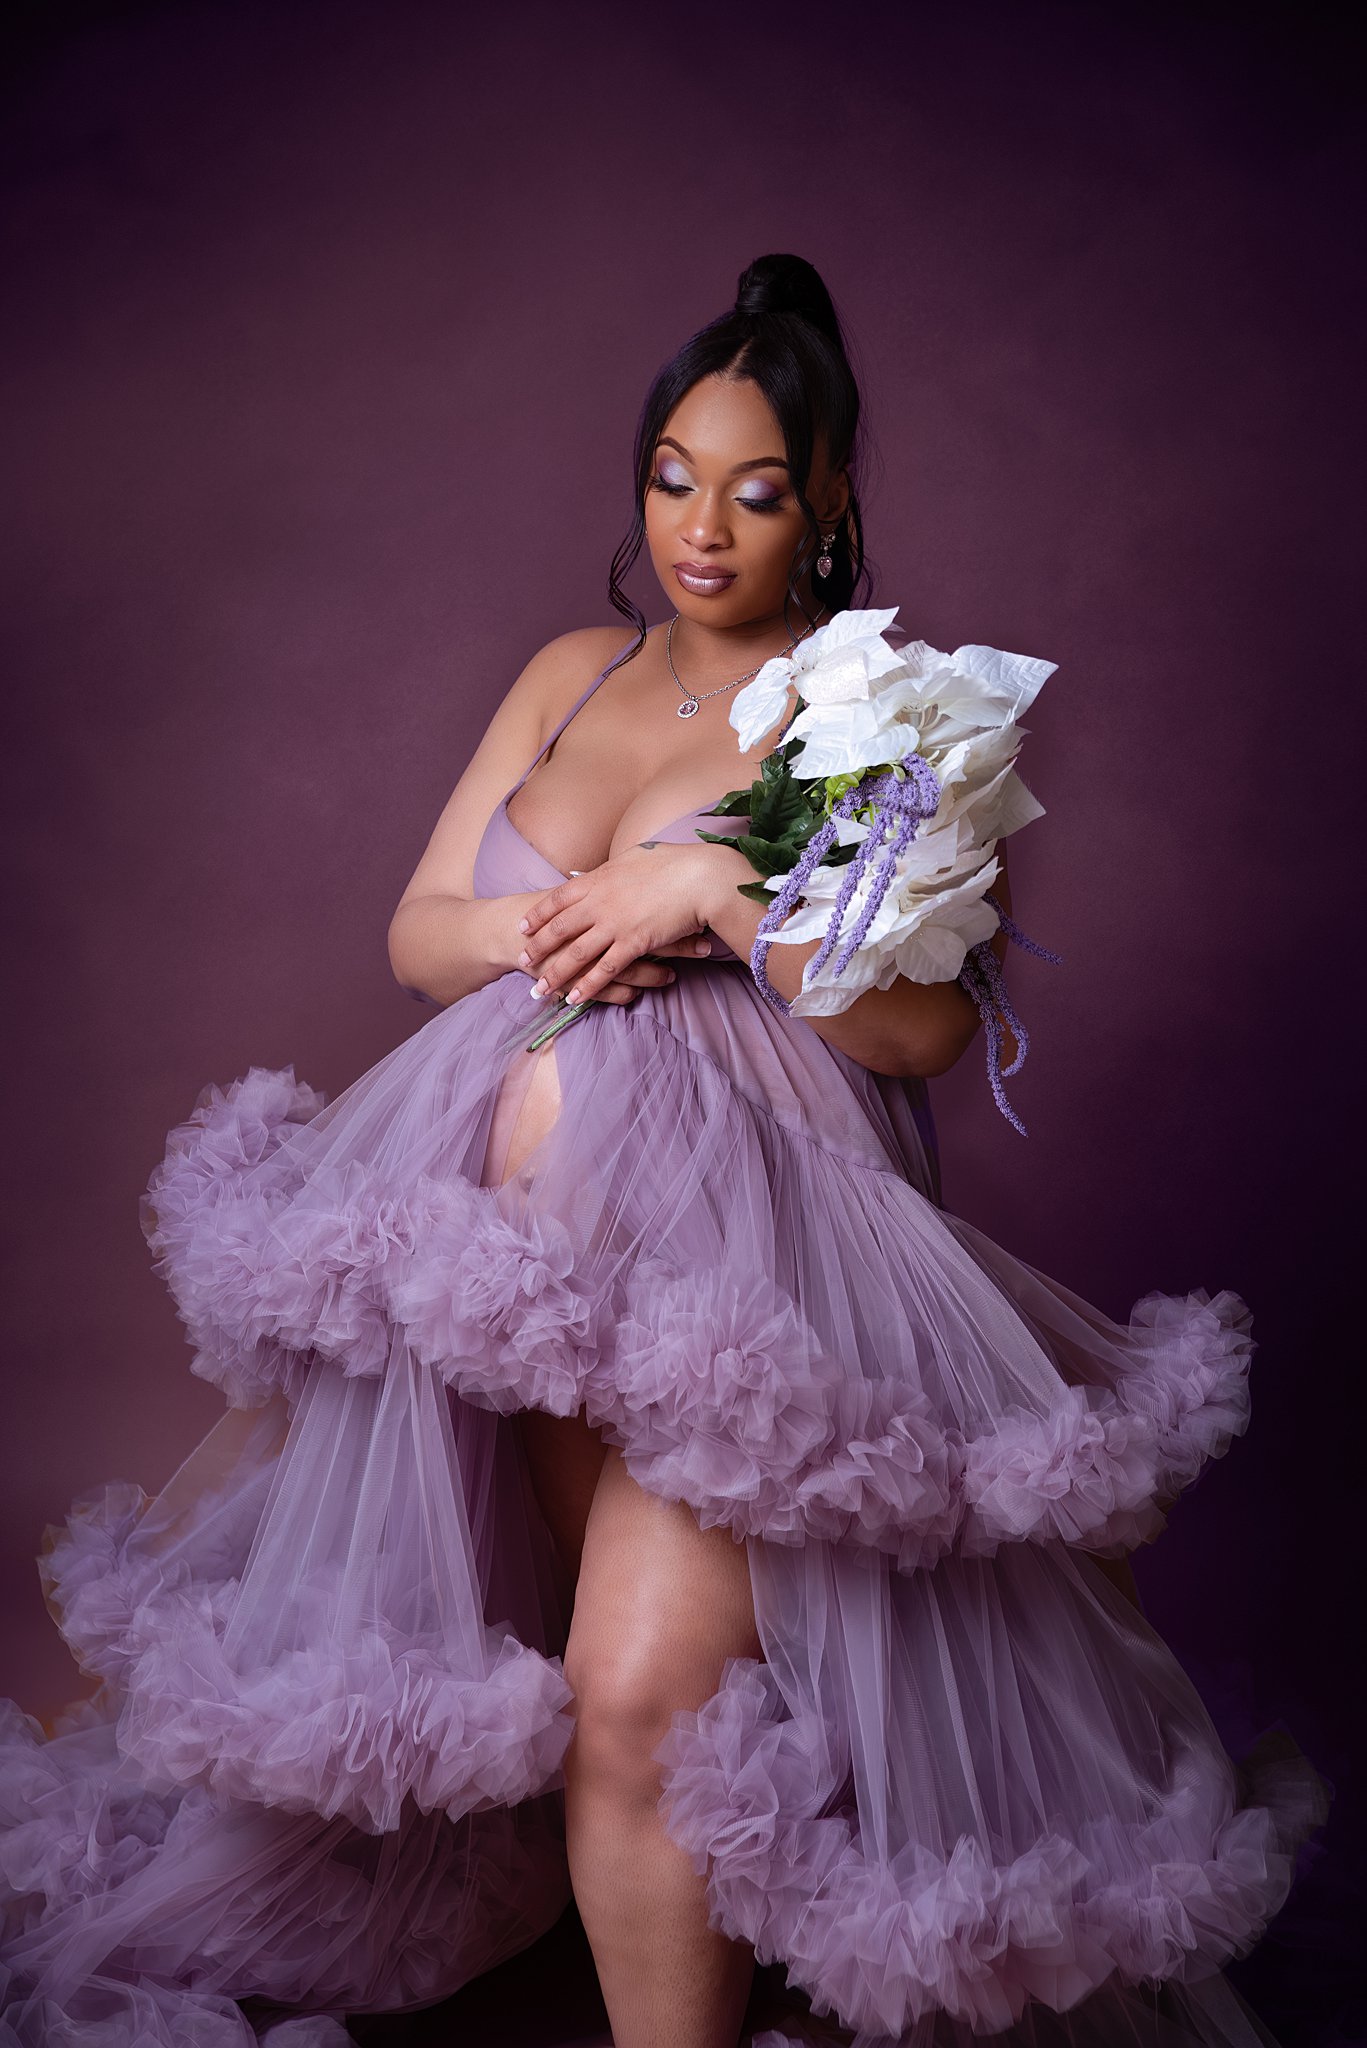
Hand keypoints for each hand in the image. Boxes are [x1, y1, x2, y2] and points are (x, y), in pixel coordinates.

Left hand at [515, 841, 721, 1006]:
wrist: (699, 876)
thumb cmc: (673, 862)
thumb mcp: (633, 858)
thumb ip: (611, 871)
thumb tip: (599, 873)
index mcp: (598, 879)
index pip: (557, 899)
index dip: (538, 914)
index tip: (522, 926)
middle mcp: (600, 902)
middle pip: (560, 928)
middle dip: (538, 947)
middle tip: (521, 960)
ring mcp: (615, 924)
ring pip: (576, 954)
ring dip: (556, 974)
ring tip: (540, 989)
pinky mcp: (634, 943)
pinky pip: (605, 970)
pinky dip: (587, 986)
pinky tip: (575, 998)